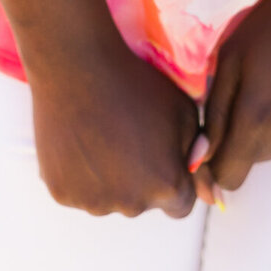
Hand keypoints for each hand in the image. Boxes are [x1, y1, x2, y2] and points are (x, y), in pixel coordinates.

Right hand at [27, 33, 202, 217]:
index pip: (181, 204)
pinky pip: (78, 191)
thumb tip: (209, 192)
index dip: (175, 179)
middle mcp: (132, 204)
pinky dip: (80, 174)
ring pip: (109, 198)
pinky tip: (80, 140)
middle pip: (144, 202)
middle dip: (142, 179)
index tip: (162, 156)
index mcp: (167, 186)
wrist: (78, 67)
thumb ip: (198, 151)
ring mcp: (94, 202)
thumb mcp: (184, 111)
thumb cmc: (136, 83)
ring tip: (102, 135)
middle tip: (129, 137)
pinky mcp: (62, 193)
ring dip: (110, 179)